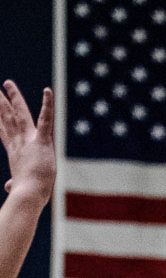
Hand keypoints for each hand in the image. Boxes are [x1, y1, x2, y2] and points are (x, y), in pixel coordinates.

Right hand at [0, 83, 54, 204]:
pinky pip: (46, 119)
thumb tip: (9, 188)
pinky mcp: (42, 140)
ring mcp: (29, 140)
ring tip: (8, 83)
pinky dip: (47, 104)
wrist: (29, 195)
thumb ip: (13, 184)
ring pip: (21, 113)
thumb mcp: (18, 186)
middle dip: (2, 103)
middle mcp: (20, 142)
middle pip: (7, 118)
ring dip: (15, 97)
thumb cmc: (26, 194)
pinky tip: (48, 90)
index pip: (5, 132)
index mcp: (16, 152)